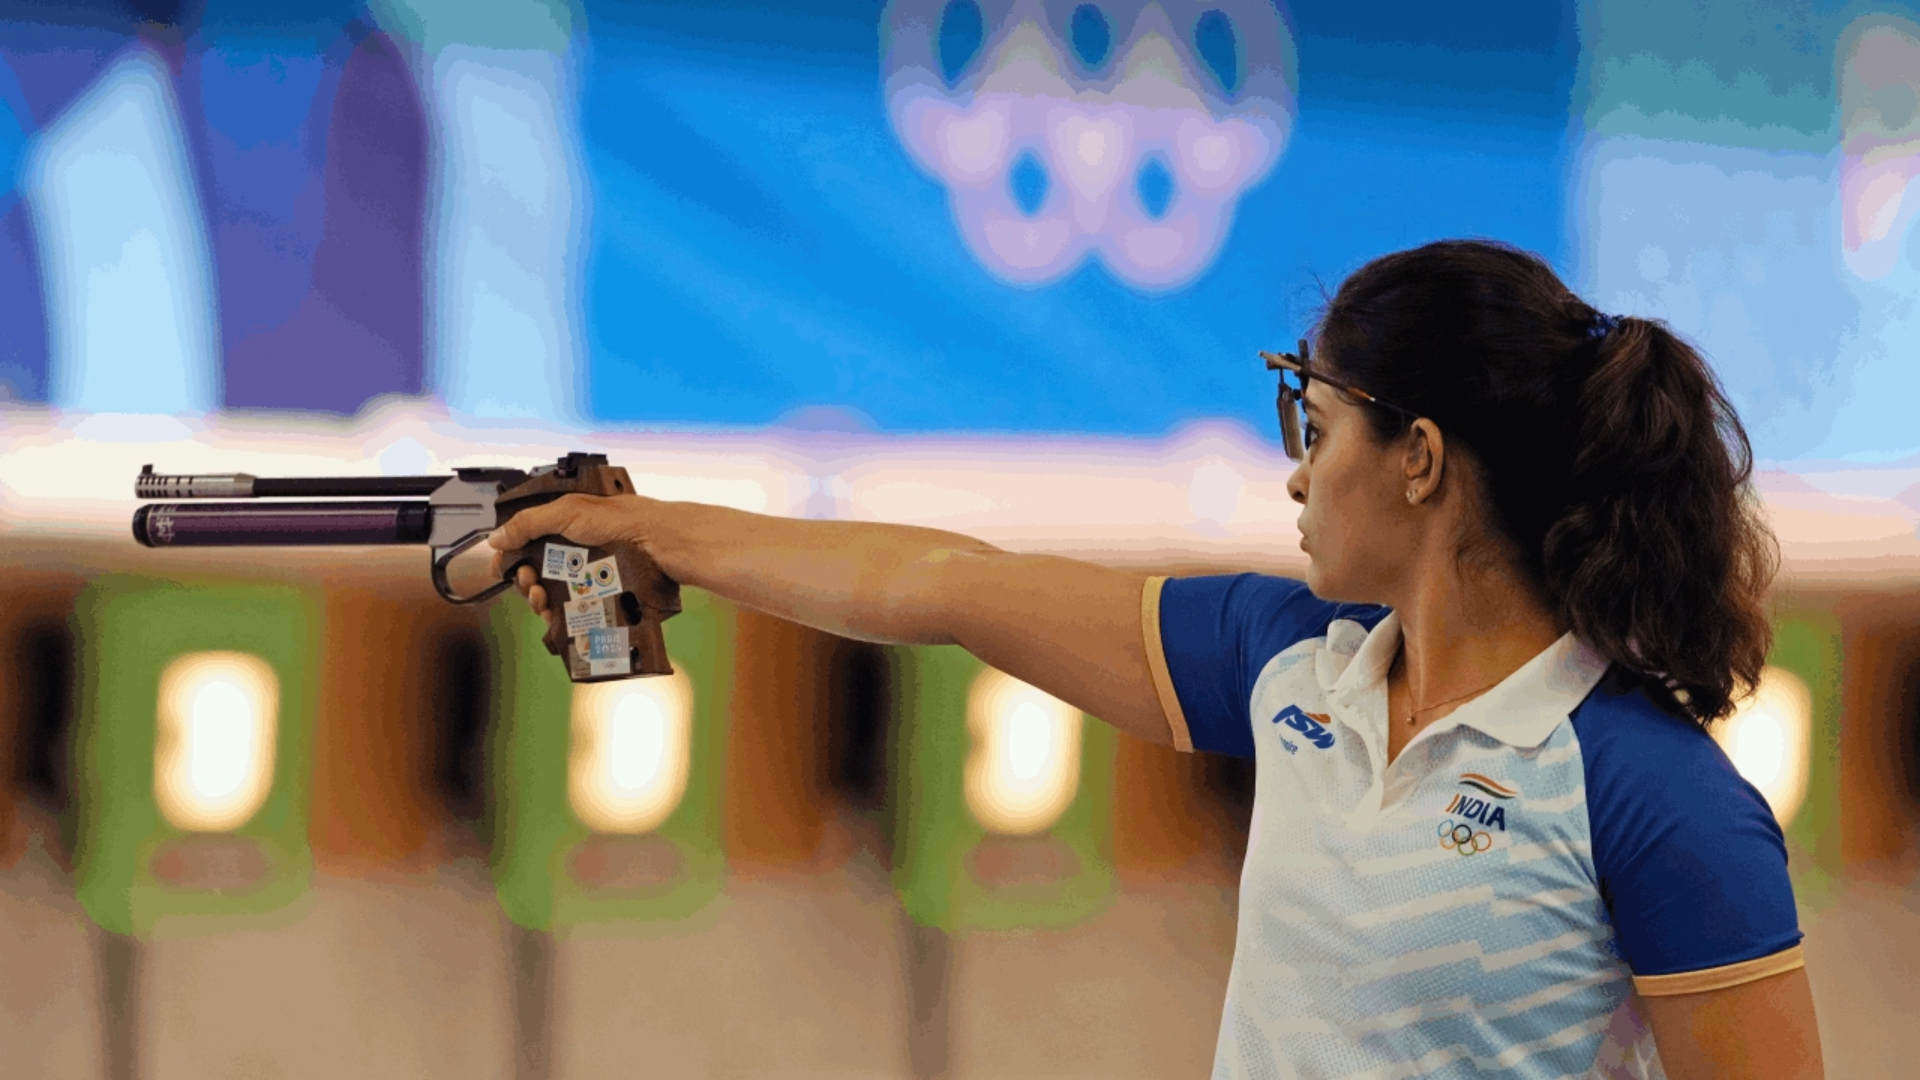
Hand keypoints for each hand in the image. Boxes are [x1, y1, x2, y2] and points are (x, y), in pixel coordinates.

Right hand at [487, 493, 647, 614]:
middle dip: (525, 581)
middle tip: (529, 585)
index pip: (527, 542)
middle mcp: (574, 550)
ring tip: (542, 601)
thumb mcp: (567, 512)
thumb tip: (496, 538)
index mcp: (564, 525)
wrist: (661, 544)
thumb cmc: (623, 521)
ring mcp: (588, 574)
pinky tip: (556, 616)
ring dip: (539, 600)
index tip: (502, 570)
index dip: (511, 557)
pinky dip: (560, 615)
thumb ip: (528, 523)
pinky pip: (574, 609)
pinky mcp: (601, 594)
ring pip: (553, 594)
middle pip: (537, 572)